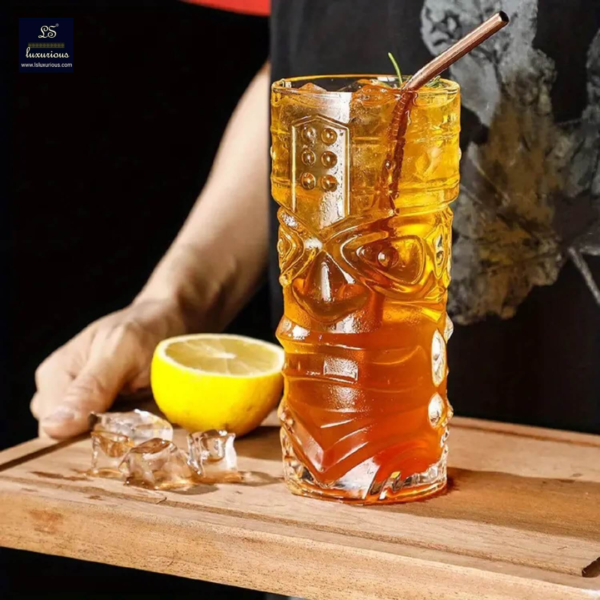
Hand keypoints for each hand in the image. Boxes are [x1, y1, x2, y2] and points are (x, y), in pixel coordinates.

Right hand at [31, 299, 188, 438]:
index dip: (86, 438)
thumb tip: (53, 427)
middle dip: (105, 439)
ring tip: (148, 416)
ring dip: (121, 437)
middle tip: (141, 423)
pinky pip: (112, 435)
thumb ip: (92, 386)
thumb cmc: (148, 326)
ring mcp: (83, 404)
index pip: (53, 432)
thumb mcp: (124, 349)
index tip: (123, 431)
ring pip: (92, 441)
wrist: (174, 318)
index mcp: (54, 376)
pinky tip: (149, 419)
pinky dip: (131, 432)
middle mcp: (61, 394)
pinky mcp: (108, 412)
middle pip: (70, 441)